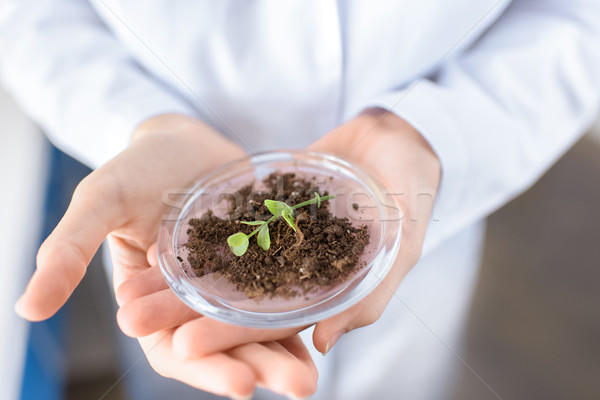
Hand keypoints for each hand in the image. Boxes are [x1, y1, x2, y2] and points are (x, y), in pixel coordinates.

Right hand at [14, 114, 316, 397]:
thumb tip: (27, 309)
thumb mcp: (101, 202)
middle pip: (228, 346)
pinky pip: (285, 289)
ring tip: (316, 372)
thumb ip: (67, 250)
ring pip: (260, 325)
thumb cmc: (135, 169)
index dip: (205, 368)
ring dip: (289, 349)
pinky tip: (330, 322)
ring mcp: (233, 283)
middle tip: (301, 387)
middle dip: (262, 366)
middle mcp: (196, 302)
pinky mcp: (264, 259)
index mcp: (153, 302)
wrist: (182, 139)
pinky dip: (304, 307)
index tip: (240, 385)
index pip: (175, 350)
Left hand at [117, 108, 438, 390]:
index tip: (183, 347)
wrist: (397, 135)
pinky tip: (154, 242)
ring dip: (177, 279)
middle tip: (134, 320)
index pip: (271, 323)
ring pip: (220, 265)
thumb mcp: (404, 240)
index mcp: (324, 291)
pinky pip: (224, 222)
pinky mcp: (264, 207)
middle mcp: (294, 271)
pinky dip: (191, 235)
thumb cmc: (411, 187)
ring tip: (129, 287)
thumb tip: (321, 343)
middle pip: (233, 299)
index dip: (230, 336)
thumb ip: (371, 292)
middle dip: (184, 313)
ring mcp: (276, 239)